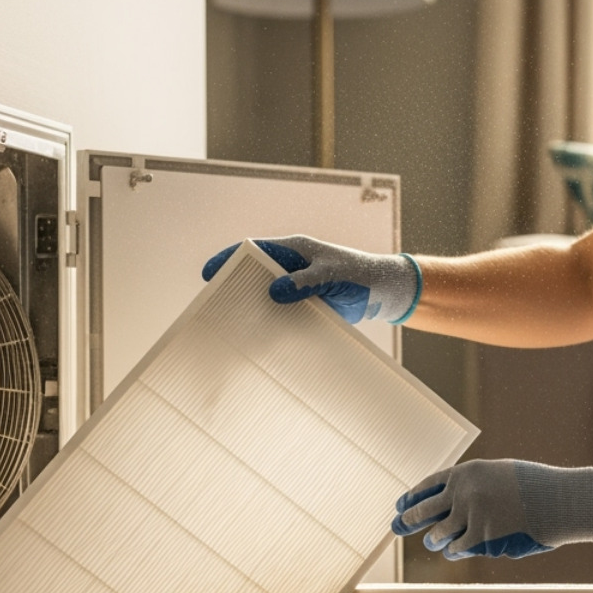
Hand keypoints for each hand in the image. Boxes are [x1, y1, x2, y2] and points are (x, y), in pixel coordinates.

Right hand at [202, 236, 421, 323]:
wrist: (382, 294)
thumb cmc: (360, 274)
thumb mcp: (333, 274)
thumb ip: (305, 282)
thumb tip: (274, 291)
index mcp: (293, 250)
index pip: (254, 251)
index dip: (229, 260)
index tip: (210, 273)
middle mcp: (290, 269)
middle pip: (254, 277)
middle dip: (234, 290)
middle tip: (213, 306)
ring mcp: (295, 291)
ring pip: (265, 300)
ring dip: (251, 312)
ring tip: (230, 327)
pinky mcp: (303, 309)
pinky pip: (281, 317)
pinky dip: (270, 327)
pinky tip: (259, 341)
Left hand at [392, 459, 592, 559]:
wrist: (559, 501)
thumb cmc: (535, 489)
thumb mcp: (500, 476)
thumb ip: (475, 488)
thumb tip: (452, 507)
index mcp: (467, 473)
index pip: (429, 485)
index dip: (412, 496)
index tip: (399, 505)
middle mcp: (463, 493)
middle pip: (423, 510)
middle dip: (407, 520)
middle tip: (397, 526)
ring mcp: (470, 517)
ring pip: (437, 534)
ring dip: (434, 539)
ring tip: (433, 541)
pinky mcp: (481, 540)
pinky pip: (458, 549)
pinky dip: (455, 551)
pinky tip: (452, 552)